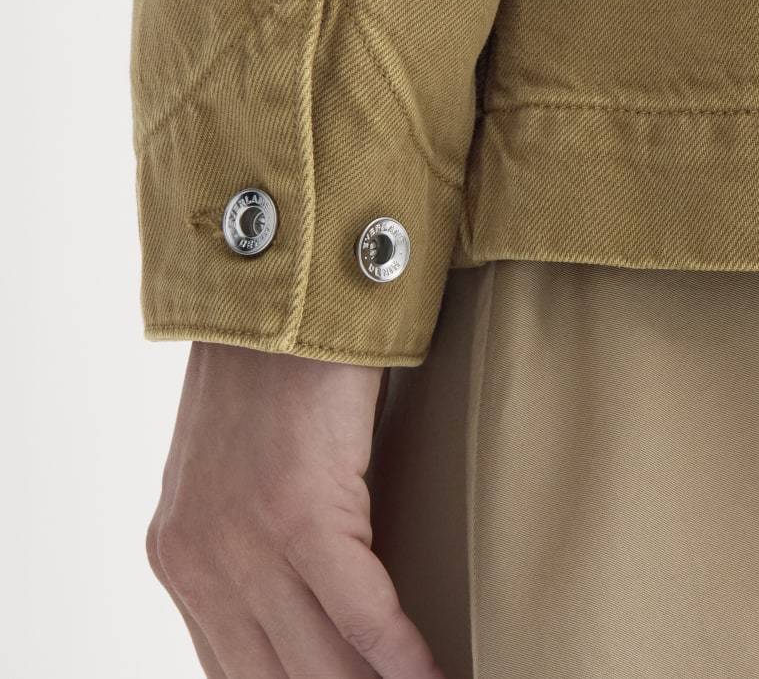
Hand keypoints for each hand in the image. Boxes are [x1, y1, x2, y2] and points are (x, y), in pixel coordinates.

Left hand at [146, 342, 443, 677]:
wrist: (281, 288)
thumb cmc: (276, 371)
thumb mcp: (239, 472)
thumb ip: (253, 546)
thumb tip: (311, 616)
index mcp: (180, 558)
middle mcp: (198, 564)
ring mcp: (242, 543)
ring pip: (324, 667)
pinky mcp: (298, 514)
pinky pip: (364, 618)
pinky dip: (407, 659)